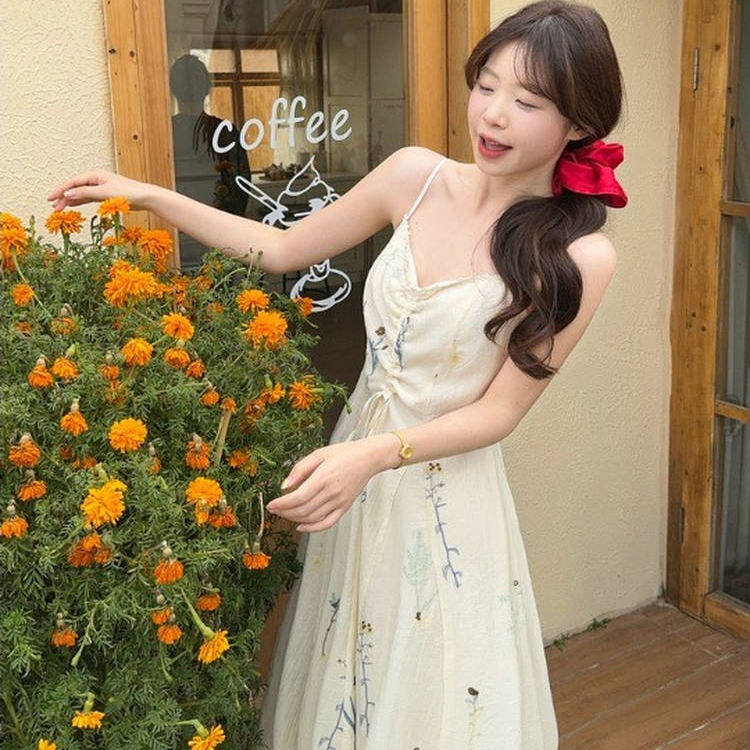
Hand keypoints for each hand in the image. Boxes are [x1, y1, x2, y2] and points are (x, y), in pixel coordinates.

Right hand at [46, 169, 152, 211]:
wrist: (146, 198)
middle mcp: (97, 180)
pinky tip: (73, 206)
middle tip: (54, 208)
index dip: (60, 190)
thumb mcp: (104, 193)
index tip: (50, 198)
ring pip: (81, 194)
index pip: (72, 182)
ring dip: (70, 201)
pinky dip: (80, 202)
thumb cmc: (128, 193)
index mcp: (95, 176)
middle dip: (63, 197)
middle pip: (75, 188)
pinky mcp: (106, 195)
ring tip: (60, 209)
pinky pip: (89, 198)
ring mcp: (101, 187)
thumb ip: (85, 193)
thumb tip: (68, 194)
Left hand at [266, 438, 389, 532]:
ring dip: (295, 519)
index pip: (298, 497)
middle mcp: (332, 492)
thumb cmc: (344, 453)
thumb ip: (300, 468)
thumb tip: (285, 485)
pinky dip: (312, 528)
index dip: (282, 504)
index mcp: (324, 477)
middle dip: (285, 512)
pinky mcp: (345, 507)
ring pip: (312, 518)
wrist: (369, 458)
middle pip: (303, 510)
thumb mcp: (319, 453)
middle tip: (274, 509)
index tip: (271, 504)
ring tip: (285, 514)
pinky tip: (301, 526)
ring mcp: (339, 502)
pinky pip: (327, 523)